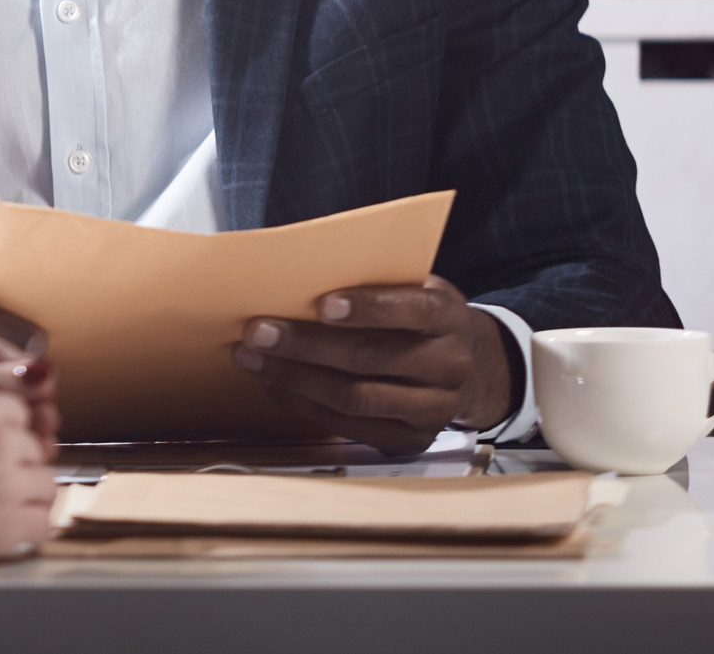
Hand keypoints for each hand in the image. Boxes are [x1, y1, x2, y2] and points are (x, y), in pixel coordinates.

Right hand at [0, 388, 55, 593]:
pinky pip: (43, 524)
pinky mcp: (10, 521)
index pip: (18, 415)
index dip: (7, 437)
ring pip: (46, 486)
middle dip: (17, 469)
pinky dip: (29, 531)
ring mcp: (8, 477)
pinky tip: (6, 533)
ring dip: (26, 499)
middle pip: (35, 450)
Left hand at [229, 275, 519, 455]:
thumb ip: (369, 280)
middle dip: (306, 345)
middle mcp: (449, 365)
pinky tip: (276, 384)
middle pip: (371, 358)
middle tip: (259, 330)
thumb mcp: (407, 286)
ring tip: (253, 359)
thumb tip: (295, 274)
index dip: (368, 308)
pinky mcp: (411, 440)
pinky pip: (350, 426)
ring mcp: (434, 408)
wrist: (459, 363)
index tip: (322, 303)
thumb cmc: (413, 315)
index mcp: (448, 316)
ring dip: (294, 378)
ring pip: (355, 397)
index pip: (413, 310)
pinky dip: (305, 404)